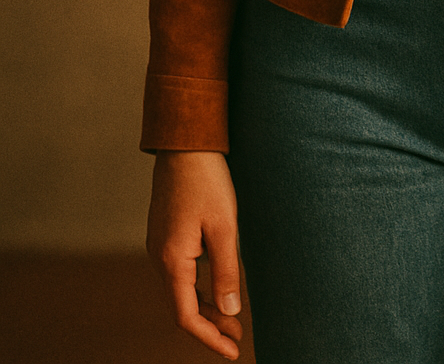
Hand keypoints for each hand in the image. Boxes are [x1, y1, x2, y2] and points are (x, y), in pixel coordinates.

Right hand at [146, 150, 243, 359]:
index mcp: (172, 260)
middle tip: (238, 337)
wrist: (184, 144)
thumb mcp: (224, 227)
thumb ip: (226, 270)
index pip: (186, 316)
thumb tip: (230, 311)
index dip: (209, 338)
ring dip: (206, 305)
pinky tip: (218, 285)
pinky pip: (180, 271)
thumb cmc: (206, 181)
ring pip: (181, 289)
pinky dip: (199, 286)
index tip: (233, 351)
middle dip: (210, 325)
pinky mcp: (165, 234)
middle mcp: (160, 257)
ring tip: (232, 318)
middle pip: (183, 305)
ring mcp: (160, 245)